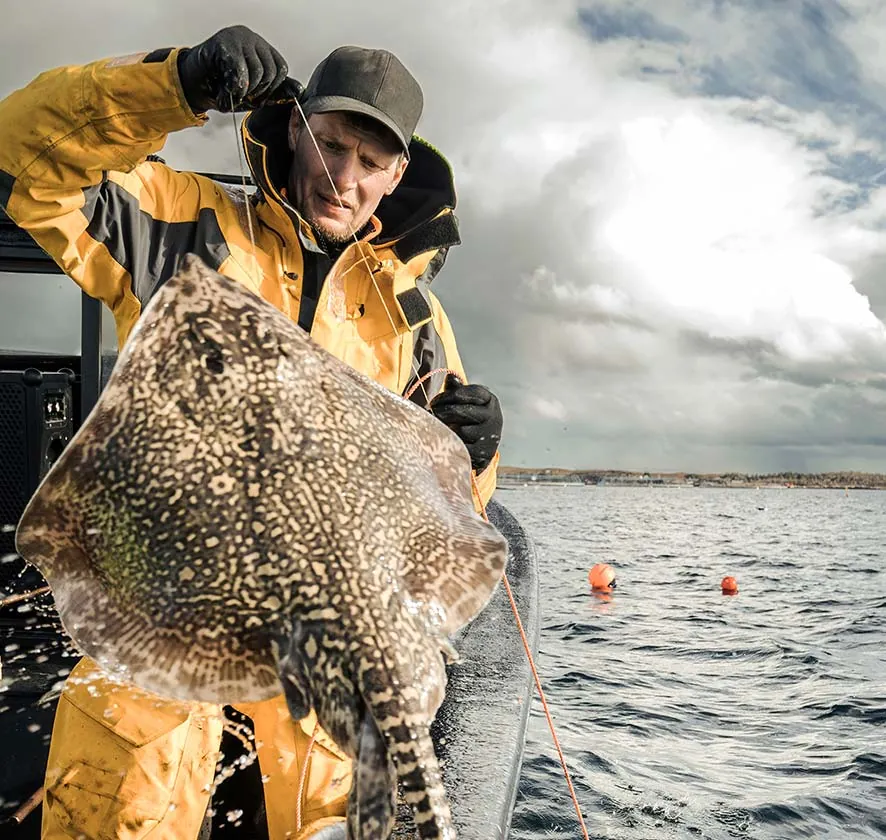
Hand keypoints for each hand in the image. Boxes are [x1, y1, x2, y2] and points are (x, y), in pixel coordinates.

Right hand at [177, 25, 301, 113]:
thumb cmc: (222, 87)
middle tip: (243, 96)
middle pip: (271, 71)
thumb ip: (276, 92)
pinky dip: (235, 87)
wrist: (191, 84)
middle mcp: (251, 39)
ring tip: (233, 93)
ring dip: (246, 91)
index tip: (258, 97)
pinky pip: (239, 70)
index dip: (272, 88)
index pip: (280, 68)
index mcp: (261, 48)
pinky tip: (227, 90)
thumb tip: (298, 91)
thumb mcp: (254, 93)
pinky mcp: (223, 42)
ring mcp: (237, 38)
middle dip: (259, 92)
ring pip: (257, 72)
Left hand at [430, 375, 502, 472]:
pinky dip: (452, 444)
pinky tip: (447, 440)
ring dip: (446, 429)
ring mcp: (489, 435)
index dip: (449, 395)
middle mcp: (494, 417)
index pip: (470, 392)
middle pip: (461, 411)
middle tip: (431, 414)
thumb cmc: (471, 418)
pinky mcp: (483, 453)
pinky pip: (461, 447)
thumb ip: (457, 389)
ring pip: (460, 430)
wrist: (484, 446)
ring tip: (440, 427)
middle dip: (442, 412)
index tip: (435, 401)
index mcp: (490, 400)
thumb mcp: (468, 402)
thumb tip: (449, 377)